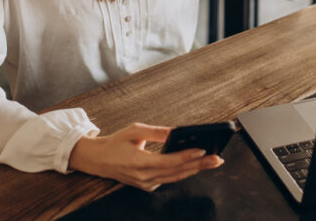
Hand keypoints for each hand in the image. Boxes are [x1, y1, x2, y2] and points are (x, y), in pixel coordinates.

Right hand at [68, 122, 222, 191]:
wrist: (98, 160)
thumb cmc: (116, 143)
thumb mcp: (135, 130)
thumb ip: (157, 132)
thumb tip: (176, 131)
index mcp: (140, 162)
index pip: (170, 161)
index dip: (187, 156)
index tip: (203, 150)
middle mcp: (144, 176)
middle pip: (177, 171)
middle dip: (199, 165)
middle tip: (217, 159)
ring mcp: (146, 183)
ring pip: (175, 178)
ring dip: (195, 170)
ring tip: (211, 162)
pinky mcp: (147, 185)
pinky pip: (169, 179)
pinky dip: (183, 172)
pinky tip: (195, 166)